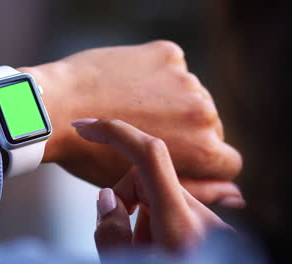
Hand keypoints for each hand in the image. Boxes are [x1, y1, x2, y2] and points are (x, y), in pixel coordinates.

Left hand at [20, 41, 242, 204]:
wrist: (56, 109)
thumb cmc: (92, 156)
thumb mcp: (144, 184)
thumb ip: (194, 188)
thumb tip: (235, 195)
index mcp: (202, 149)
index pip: (228, 161)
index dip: (202, 162)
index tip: (177, 156)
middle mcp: (203, 112)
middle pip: (210, 126)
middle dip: (186, 131)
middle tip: (147, 131)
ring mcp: (185, 79)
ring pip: (191, 96)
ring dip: (172, 102)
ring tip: (132, 107)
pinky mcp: (167, 54)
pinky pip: (173, 69)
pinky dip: (156, 76)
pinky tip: (126, 85)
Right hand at [72, 119, 231, 252]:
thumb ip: (110, 234)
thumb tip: (107, 199)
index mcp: (179, 222)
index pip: (148, 153)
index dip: (114, 131)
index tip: (85, 127)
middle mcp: (199, 214)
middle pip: (146, 178)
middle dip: (123, 198)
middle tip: (118, 233)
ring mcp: (207, 220)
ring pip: (158, 195)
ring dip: (140, 216)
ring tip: (141, 251)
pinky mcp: (209, 226)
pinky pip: (172, 209)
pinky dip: (155, 223)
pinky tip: (156, 249)